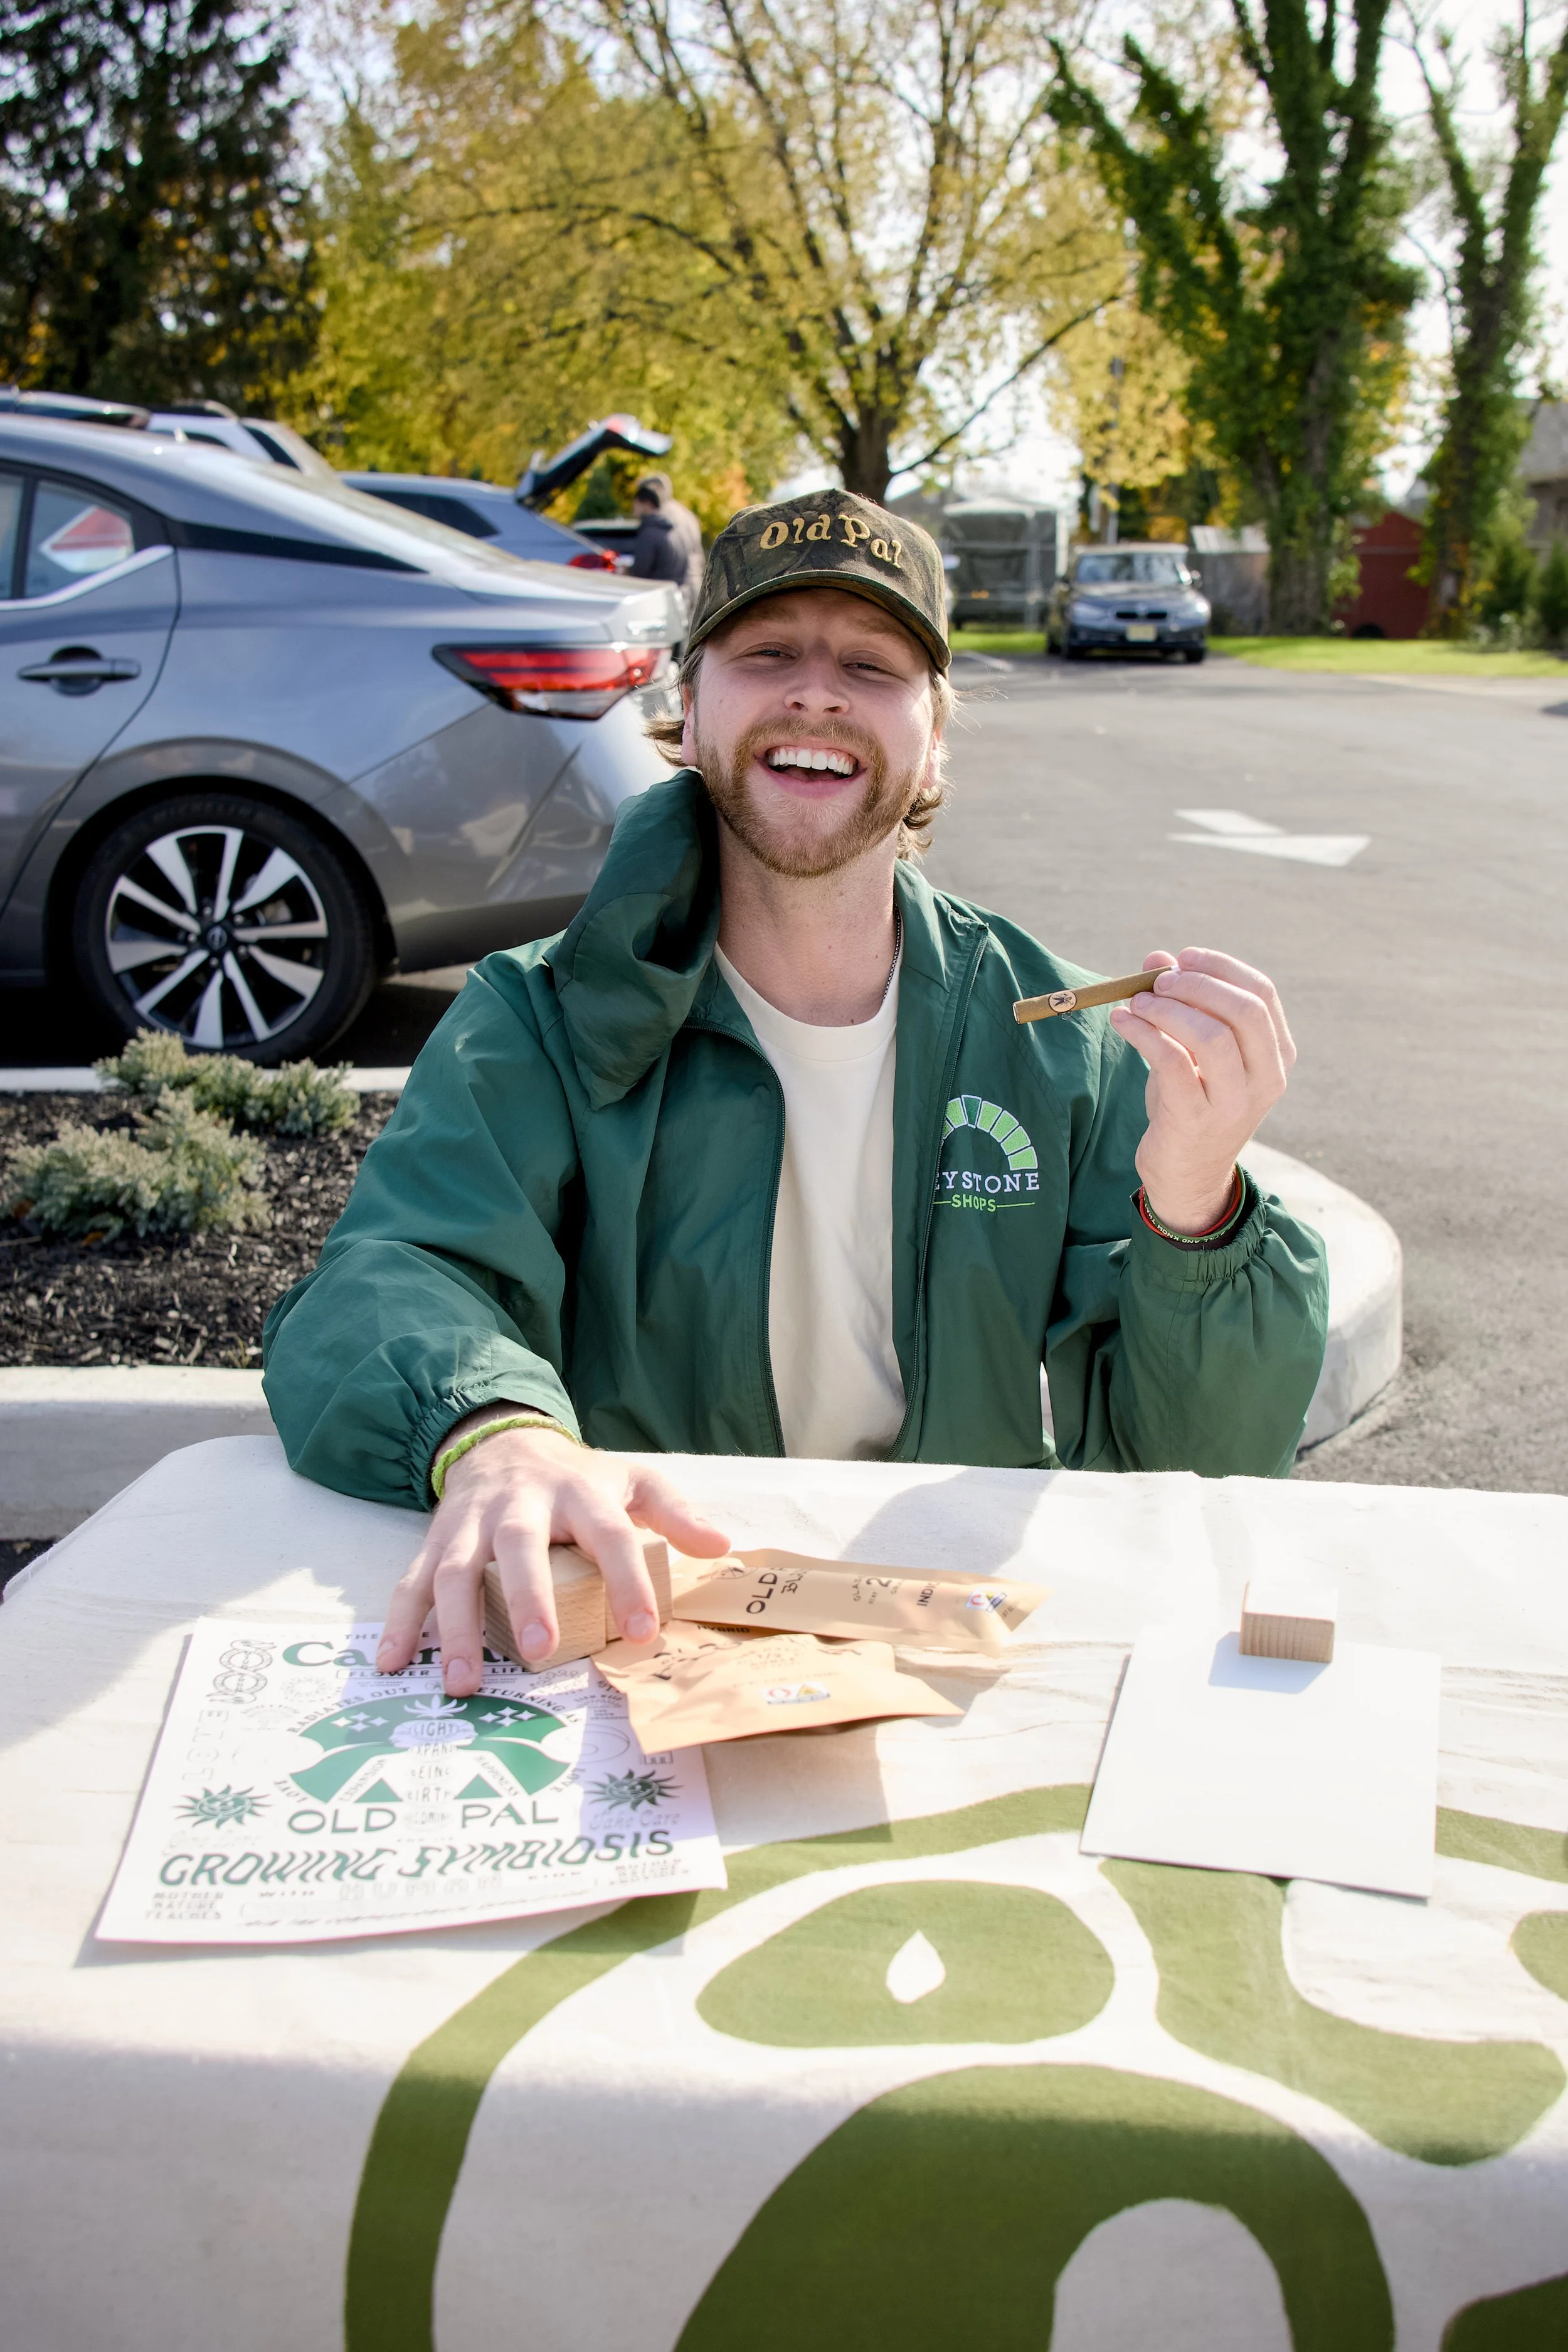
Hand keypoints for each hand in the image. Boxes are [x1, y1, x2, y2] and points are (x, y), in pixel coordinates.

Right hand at [379, 1426, 730, 1694]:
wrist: (504, 1443)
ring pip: (455, 1570)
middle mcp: (520, 1506)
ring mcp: (471, 1525)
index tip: (640, 1632)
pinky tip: (395, 1665)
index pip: (609, 1534)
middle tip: (542, 1652)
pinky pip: (411, 1582)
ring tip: (464, 1682)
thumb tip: (722, 1545)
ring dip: (455, 1625)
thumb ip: (674, 1512)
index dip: (626, 1580)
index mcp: (579, 1493)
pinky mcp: (436, 1542)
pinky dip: (398, 1624)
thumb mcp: (634, 1481)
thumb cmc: (579, 1479)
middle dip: (528, 1598)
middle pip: (520, 1546)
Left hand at [1109, 948, 1295, 1233]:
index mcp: (1277, 1055)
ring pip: (1212, 1036)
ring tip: (1135, 1003)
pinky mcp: (1197, 1120)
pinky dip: (1144, 1033)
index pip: (1263, 993)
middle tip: (1157, 982)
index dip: (1221, 967)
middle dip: (1196, 985)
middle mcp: (1267, 1079)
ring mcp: (1235, 1103)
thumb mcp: (1193, 1052)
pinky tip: (1122, 1022)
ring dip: (1167, 1009)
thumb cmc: (1190, 1103)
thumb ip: (1182, 1005)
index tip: (1182, 958)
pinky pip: (1173, 1062)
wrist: (1186, 1175)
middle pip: (1245, 1010)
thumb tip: (1156, 959)